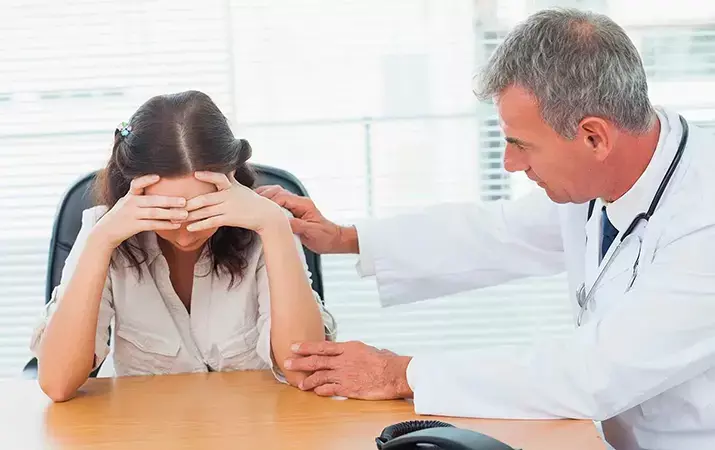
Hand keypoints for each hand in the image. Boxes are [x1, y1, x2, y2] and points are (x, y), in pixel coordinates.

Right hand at [94, 175, 187, 247]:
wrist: (106, 231)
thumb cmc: (123, 215)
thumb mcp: (128, 203)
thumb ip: (141, 197)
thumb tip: (164, 194)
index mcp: (130, 195)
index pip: (136, 184)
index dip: (146, 179)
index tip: (158, 176)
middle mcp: (130, 203)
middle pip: (152, 200)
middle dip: (169, 201)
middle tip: (184, 201)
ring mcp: (131, 215)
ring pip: (154, 213)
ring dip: (171, 214)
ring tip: (185, 215)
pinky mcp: (133, 226)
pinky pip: (152, 225)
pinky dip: (165, 224)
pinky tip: (176, 225)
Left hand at [185, 172, 284, 232]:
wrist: (265, 215)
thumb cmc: (251, 200)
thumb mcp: (241, 186)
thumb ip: (231, 177)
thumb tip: (228, 166)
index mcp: (230, 186)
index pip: (219, 178)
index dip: (208, 176)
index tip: (195, 173)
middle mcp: (229, 196)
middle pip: (205, 198)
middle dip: (189, 203)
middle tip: (174, 204)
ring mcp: (229, 208)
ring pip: (205, 211)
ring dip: (190, 215)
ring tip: (176, 217)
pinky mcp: (230, 219)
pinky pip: (211, 222)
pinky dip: (199, 225)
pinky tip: (189, 228)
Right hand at [255, 185, 356, 253]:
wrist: (334, 240)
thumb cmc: (326, 237)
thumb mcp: (311, 232)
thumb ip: (296, 226)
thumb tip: (280, 223)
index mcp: (303, 204)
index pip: (282, 197)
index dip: (268, 201)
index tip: (257, 208)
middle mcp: (299, 202)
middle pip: (277, 192)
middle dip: (263, 196)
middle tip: (249, 203)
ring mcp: (296, 206)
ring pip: (276, 195)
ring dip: (264, 198)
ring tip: (252, 205)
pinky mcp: (293, 212)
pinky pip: (278, 204)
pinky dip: (268, 205)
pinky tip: (260, 210)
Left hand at [284, 340, 412, 399]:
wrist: (393, 373)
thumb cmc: (386, 361)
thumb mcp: (368, 349)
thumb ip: (357, 351)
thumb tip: (356, 352)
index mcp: (348, 348)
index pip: (322, 347)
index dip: (306, 347)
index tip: (294, 347)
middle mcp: (342, 360)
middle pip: (316, 361)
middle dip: (300, 362)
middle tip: (287, 362)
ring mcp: (343, 374)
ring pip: (319, 376)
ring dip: (308, 380)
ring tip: (300, 384)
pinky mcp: (347, 388)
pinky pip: (330, 389)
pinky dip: (321, 390)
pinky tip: (316, 392)